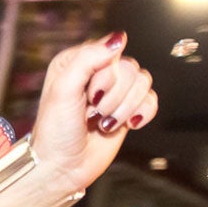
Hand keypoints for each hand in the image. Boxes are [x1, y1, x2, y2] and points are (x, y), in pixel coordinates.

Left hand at [28, 34, 158, 196]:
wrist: (62, 168)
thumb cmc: (55, 131)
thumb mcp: (63, 89)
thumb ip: (87, 59)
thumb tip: (119, 39)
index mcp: (77, 62)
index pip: (110, 52)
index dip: (105, 76)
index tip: (88, 96)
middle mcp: (97, 73)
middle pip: (130, 68)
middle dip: (113, 97)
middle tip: (92, 114)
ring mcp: (114, 92)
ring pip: (143, 82)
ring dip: (123, 109)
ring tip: (102, 123)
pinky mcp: (128, 110)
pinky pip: (152, 100)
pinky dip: (141, 114)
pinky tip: (126, 124)